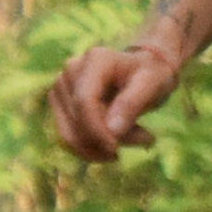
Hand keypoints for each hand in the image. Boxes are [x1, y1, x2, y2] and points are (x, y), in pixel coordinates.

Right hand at [47, 44, 180, 162]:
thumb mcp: (152, 86)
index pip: (85, 101)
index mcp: (95, 60)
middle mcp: (72, 69)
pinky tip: (117, 141)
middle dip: (106, 141)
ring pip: (70, 133)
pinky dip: (92, 148)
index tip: (116, 151)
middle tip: (145, 139)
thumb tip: (112, 132)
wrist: (142, 71)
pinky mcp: (59, 102)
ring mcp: (61, 85)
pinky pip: (67, 136)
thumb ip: (132, 105)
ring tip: (136, 137)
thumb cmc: (150, 76)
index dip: (97, 131)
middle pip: (77, 120)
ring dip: (101, 147)